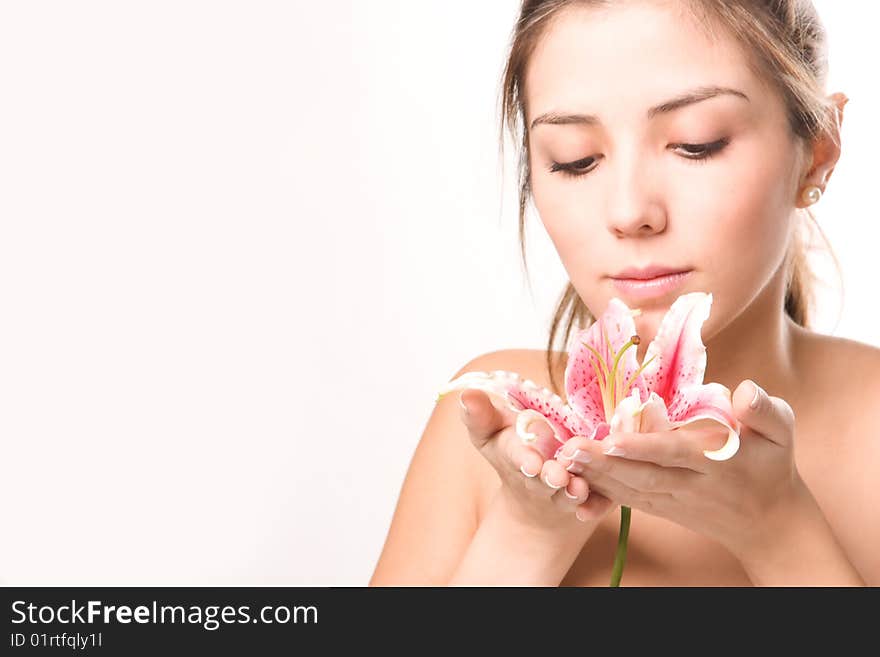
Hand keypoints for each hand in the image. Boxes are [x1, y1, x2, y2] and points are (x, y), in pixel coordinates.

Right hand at [458, 389, 615, 532]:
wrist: (537, 500)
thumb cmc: (515, 452)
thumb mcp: (491, 432)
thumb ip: (480, 415)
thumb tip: (466, 393)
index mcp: (517, 457)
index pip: (517, 457)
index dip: (523, 460)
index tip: (530, 462)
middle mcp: (540, 479)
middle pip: (545, 479)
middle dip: (550, 477)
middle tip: (556, 476)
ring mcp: (565, 492)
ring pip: (570, 493)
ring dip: (573, 491)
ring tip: (578, 486)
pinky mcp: (592, 498)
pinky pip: (597, 504)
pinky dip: (598, 505)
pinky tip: (605, 500)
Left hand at [554, 379, 809, 559]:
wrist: (771, 523)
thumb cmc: (773, 465)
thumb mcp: (782, 433)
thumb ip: (765, 411)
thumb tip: (745, 390)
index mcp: (717, 463)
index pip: (675, 454)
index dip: (644, 447)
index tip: (613, 440)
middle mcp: (690, 486)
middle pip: (642, 475)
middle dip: (603, 463)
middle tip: (568, 448)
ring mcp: (674, 501)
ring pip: (630, 489)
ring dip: (594, 475)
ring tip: (562, 456)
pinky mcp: (662, 508)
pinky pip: (629, 500)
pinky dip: (602, 488)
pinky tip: (575, 473)